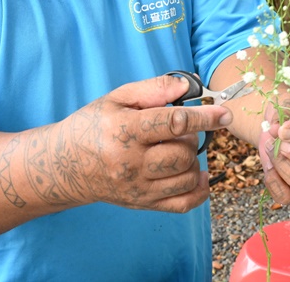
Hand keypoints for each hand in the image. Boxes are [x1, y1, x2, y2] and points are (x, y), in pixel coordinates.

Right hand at [55, 74, 230, 211]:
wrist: (65, 165)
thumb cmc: (94, 125)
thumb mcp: (116, 98)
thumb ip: (153, 88)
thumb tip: (188, 85)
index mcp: (124, 130)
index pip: (173, 123)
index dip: (204, 117)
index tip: (224, 113)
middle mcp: (130, 163)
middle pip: (183, 153)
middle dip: (190, 137)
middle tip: (176, 129)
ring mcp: (137, 187)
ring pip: (186, 177)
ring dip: (192, 160)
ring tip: (176, 148)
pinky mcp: (142, 204)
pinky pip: (183, 204)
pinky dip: (199, 189)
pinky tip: (196, 174)